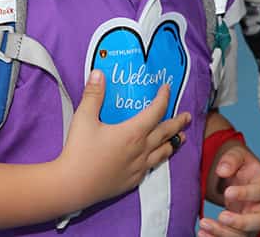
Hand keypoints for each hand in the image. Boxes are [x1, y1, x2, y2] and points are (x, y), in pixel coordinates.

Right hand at [55, 70, 190, 210]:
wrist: (72, 186)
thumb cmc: (79, 151)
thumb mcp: (84, 118)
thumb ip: (93, 94)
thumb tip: (98, 73)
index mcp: (133, 132)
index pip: (156, 111)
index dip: (163, 98)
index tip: (166, 88)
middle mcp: (141, 150)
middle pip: (166, 133)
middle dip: (178, 123)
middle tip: (187, 117)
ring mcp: (138, 167)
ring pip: (163, 153)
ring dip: (173, 143)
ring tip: (180, 138)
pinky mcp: (132, 181)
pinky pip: (152, 167)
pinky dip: (158, 159)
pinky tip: (156, 158)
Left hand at [199, 144, 259, 236]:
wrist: (233, 172)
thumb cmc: (237, 162)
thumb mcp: (236, 152)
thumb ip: (231, 158)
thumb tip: (221, 170)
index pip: (259, 192)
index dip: (245, 194)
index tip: (227, 192)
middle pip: (259, 221)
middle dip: (240, 223)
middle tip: (221, 216)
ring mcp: (250, 219)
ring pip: (243, 235)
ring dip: (223, 233)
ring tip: (204, 224)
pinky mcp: (239, 229)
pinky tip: (203, 234)